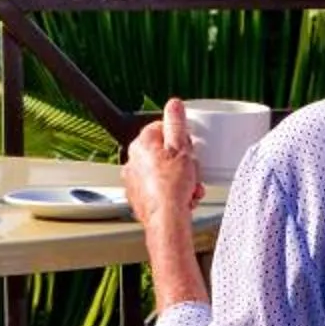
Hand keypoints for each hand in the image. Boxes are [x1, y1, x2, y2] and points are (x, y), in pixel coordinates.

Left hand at [125, 97, 204, 230]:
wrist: (166, 221)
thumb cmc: (171, 188)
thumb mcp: (181, 148)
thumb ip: (177, 124)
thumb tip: (174, 105)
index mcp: (142, 143)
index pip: (162, 129)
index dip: (180, 138)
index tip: (188, 147)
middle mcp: (133, 159)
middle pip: (163, 152)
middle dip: (182, 162)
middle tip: (191, 171)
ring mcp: (134, 179)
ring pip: (163, 172)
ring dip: (179, 179)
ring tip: (189, 189)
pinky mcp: (138, 196)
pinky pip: (158, 188)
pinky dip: (171, 192)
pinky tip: (182, 198)